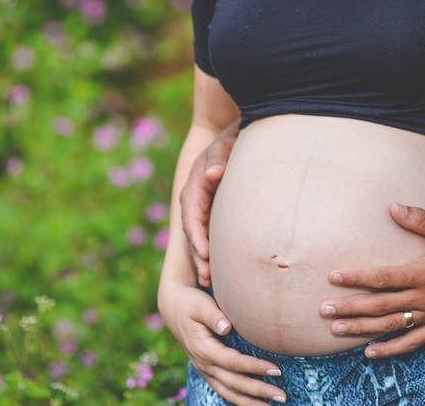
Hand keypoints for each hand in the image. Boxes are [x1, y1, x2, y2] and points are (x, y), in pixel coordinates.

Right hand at [158, 280, 286, 404]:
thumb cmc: (191, 304)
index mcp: (204, 349)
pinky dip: (239, 399)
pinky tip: (255, 403)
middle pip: (234, 383)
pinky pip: (224, 390)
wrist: (174, 309)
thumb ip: (213, 315)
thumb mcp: (200, 305)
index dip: (255, 367)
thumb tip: (227, 326)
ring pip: (228, 392)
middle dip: (259, 391)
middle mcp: (204, 364)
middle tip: (282, 396)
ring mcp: (205, 370)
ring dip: (250, 402)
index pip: (234, 362)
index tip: (276, 370)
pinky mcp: (208, 371)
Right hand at [181, 120, 238, 286]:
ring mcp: (202, 211)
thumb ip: (218, 157)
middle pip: (194, 234)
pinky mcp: (213, 216)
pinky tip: (220, 272)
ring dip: (204, 260)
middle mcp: (194, 204)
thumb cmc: (229, 143)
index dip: (197, 238)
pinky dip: (213, 254)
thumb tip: (213, 174)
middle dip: (199, 257)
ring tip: (210, 282)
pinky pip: (210, 237)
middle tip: (207, 277)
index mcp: (193, 189)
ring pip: (201, 239)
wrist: (232, 142)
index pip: (192, 217)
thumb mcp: (223, 146)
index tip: (205, 254)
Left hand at [319, 203, 424, 357]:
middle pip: (381, 306)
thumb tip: (392, 206)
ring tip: (336, 330)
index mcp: (424, 273)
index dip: (357, 278)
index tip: (334, 277)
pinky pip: (412, 343)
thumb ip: (419, 218)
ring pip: (391, 326)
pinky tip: (370, 353)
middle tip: (323, 309)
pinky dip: (390, 349)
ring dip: (362, 329)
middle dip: (350, 307)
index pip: (383, 278)